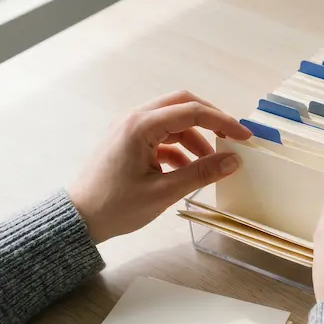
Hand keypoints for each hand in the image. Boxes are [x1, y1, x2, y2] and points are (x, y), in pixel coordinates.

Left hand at [68, 91, 251, 242]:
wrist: (78, 219)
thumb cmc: (116, 206)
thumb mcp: (164, 192)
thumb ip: (201, 173)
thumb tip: (233, 160)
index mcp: (141, 126)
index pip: (192, 112)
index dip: (223, 123)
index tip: (244, 137)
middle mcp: (134, 118)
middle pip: (182, 104)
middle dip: (210, 120)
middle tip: (231, 139)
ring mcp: (129, 127)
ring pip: (172, 119)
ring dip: (195, 136)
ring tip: (209, 163)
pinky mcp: (127, 140)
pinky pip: (161, 133)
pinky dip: (179, 146)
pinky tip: (186, 169)